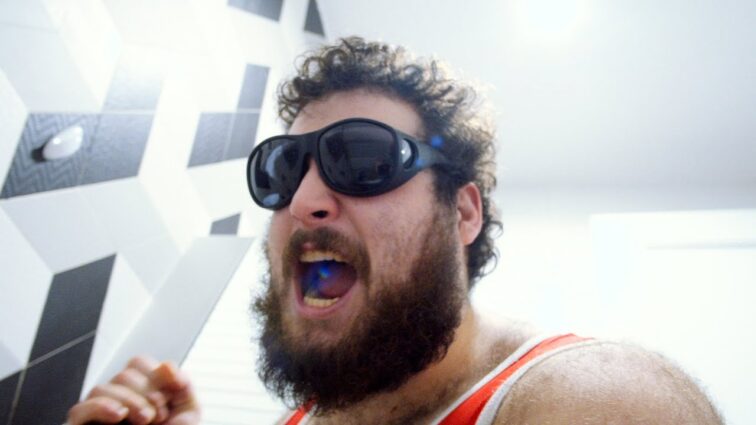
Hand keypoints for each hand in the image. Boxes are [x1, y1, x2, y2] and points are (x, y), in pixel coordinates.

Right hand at [67, 356, 199, 424]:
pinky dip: (101, 407)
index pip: (137, 363)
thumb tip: (165, 365)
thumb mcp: (186, 415)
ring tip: (145, 420)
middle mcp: (118, 401)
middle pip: (123, 374)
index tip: (168, 396)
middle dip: (145, 391)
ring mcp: (98, 416)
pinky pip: (80, 409)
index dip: (154, 374)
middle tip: (157, 414)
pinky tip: (119, 416)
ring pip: (102, 388)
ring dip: (129, 400)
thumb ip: (182, 386)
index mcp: (141, 393)